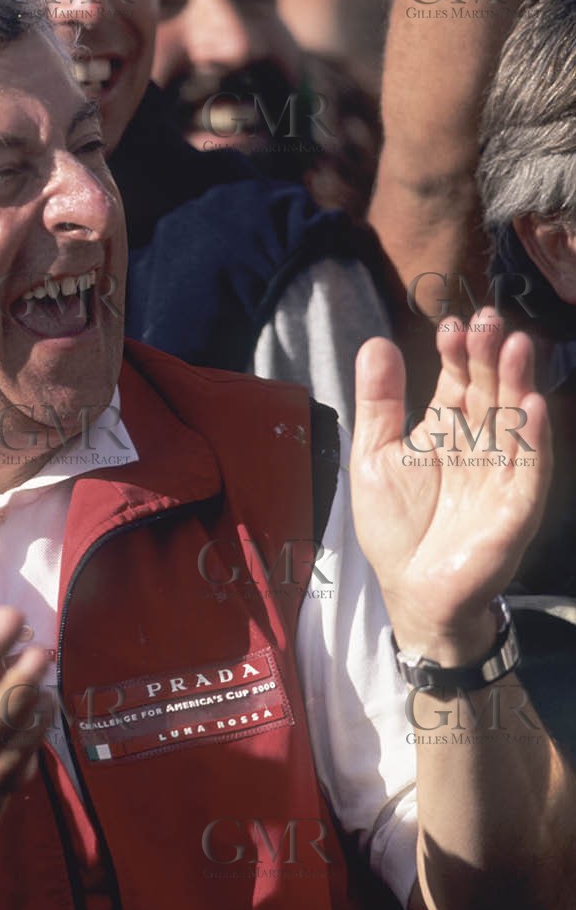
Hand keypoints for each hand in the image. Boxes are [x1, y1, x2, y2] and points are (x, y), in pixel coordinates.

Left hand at [351, 311, 550, 663]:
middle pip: (490, 391)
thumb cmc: (396, 527)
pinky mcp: (517, 509)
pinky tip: (533, 406)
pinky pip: (530, 470)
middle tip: (488, 319)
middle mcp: (480, 445)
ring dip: (518, 384)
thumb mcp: (374, 457)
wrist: (411, 591)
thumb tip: (376, 342)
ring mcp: (502, 475)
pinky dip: (534, 439)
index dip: (456, 353)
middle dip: (490, 356)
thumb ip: (378, 404)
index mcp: (447, 431)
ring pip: (516, 422)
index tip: (450, 324)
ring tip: (516, 344)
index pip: (457, 381)